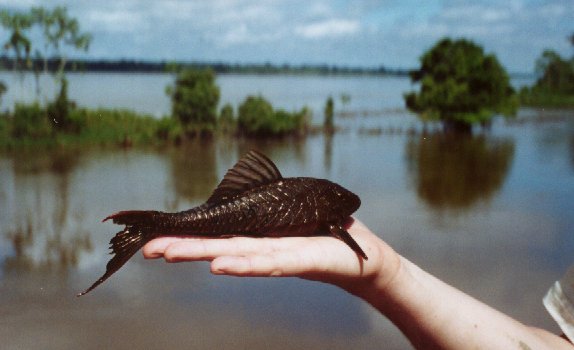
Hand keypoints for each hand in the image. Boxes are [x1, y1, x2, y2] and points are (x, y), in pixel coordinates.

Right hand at [142, 218, 400, 292]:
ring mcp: (278, 258)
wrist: (364, 258)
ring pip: (234, 255)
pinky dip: (244, 264)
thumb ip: (271, 194)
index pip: (216, 234)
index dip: (187, 234)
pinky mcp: (301, 262)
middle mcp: (261, 249)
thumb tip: (251, 176)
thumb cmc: (329, 231)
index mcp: (256, 236)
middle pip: (216, 245)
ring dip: (200, 254)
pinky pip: (270, 262)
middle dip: (181, 246)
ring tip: (167, 253)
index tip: (156, 234)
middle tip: (146, 247)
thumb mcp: (296, 204)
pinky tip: (219, 265)